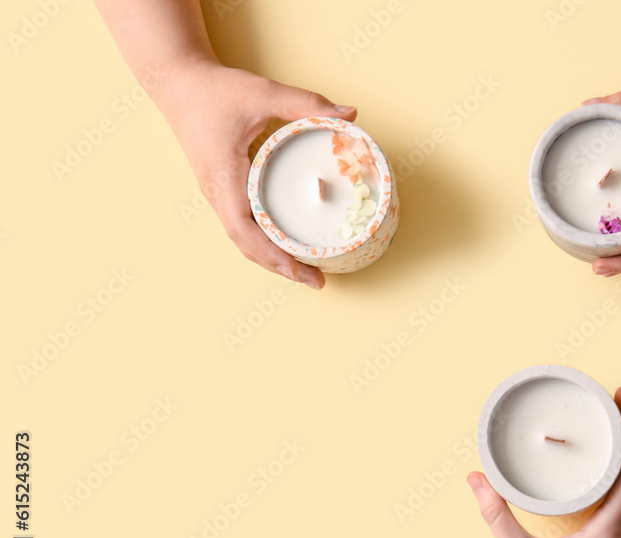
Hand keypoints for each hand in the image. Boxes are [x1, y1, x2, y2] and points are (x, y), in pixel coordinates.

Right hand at [159, 59, 356, 287]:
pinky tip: (288, 245)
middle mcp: (217, 193)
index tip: (301, 271)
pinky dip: (265, 241)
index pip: (244, 231)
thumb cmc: (215, 90)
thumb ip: (306, 103)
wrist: (177, 82)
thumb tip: (351, 114)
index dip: (272, 255)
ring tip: (306, 272)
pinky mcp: (223, 188)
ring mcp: (218, 193)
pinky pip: (243, 225)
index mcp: (223, 178)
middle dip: (280, 267)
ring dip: (272, 258)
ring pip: (244, 239)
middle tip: (317, 281)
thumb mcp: (263, 93)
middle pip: (246, 245)